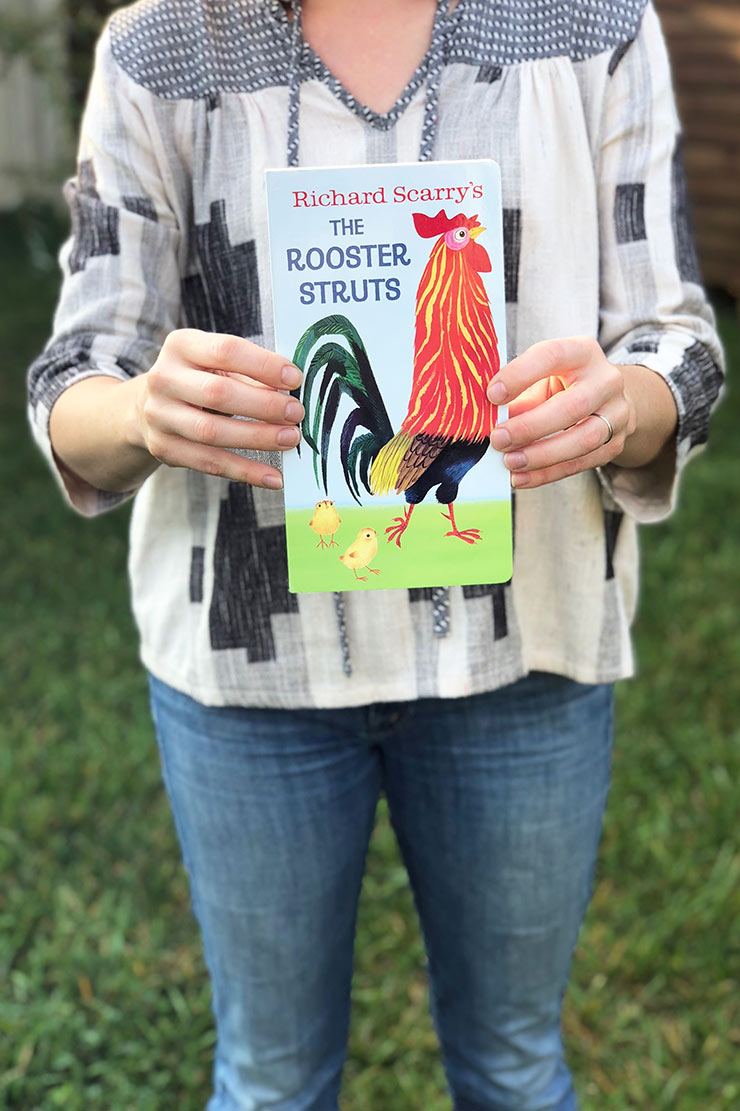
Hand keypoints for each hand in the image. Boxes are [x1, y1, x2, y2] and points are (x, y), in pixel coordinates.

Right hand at [131, 329, 303, 488]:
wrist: (150, 407)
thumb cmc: (199, 379)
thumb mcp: (216, 363)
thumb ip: (250, 372)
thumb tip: (292, 392)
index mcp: (181, 346)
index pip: (225, 350)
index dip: (263, 365)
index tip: (294, 379)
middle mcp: (164, 379)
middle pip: (217, 392)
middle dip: (263, 405)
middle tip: (295, 413)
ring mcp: (160, 416)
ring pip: (212, 432)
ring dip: (257, 438)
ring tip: (290, 439)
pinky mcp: (164, 448)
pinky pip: (210, 463)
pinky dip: (246, 472)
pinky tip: (274, 477)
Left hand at [487, 336, 637, 488]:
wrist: (606, 400)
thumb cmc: (563, 385)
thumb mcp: (542, 378)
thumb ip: (519, 394)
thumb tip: (487, 420)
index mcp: (582, 352)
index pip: (552, 355)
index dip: (520, 374)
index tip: (492, 395)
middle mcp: (606, 380)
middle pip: (573, 405)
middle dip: (531, 426)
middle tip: (499, 439)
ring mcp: (616, 413)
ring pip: (583, 439)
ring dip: (542, 455)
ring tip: (510, 462)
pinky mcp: (615, 444)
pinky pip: (582, 463)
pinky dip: (548, 474)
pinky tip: (521, 478)